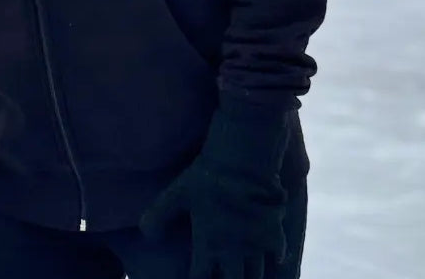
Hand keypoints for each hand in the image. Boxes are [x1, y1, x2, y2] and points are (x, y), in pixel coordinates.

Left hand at [140, 97, 290, 278]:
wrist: (243, 157)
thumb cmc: (207, 174)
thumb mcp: (177, 192)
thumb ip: (159, 215)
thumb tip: (147, 235)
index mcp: (210, 244)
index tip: (193, 278)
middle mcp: (234, 250)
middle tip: (222, 277)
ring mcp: (256, 242)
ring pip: (256, 275)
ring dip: (249, 277)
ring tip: (242, 275)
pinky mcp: (273, 229)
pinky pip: (278, 255)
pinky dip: (274, 260)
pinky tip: (271, 261)